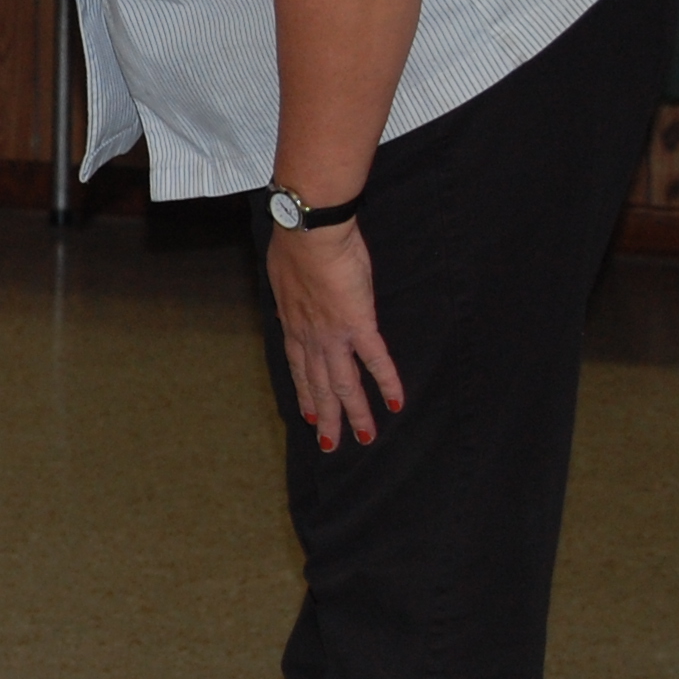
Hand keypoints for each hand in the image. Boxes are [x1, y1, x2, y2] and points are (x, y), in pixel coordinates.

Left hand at [265, 220, 405, 450]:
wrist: (309, 233)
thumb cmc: (294, 246)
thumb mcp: (283, 277)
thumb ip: (291, 296)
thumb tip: (294, 298)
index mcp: (293, 325)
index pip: (298, 369)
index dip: (304, 394)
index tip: (308, 417)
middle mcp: (310, 338)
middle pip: (319, 385)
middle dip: (326, 417)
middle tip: (331, 445)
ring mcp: (334, 335)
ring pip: (345, 383)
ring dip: (355, 413)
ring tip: (366, 437)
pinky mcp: (359, 324)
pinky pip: (376, 361)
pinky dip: (387, 383)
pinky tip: (396, 403)